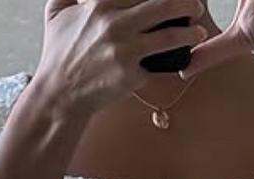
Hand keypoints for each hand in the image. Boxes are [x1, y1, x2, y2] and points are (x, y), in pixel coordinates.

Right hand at [34, 0, 209, 116]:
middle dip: (185, 3)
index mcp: (101, 4)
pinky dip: (174, 63)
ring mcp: (125, 51)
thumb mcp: (56, 12)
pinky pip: (160, 67)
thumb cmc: (58, 54)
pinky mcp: (131, 76)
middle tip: (196, 6)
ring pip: (169, 36)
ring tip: (198, 31)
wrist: (58, 94)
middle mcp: (115, 24)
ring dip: (189, 32)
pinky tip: (182, 58)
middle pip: (163, 5)